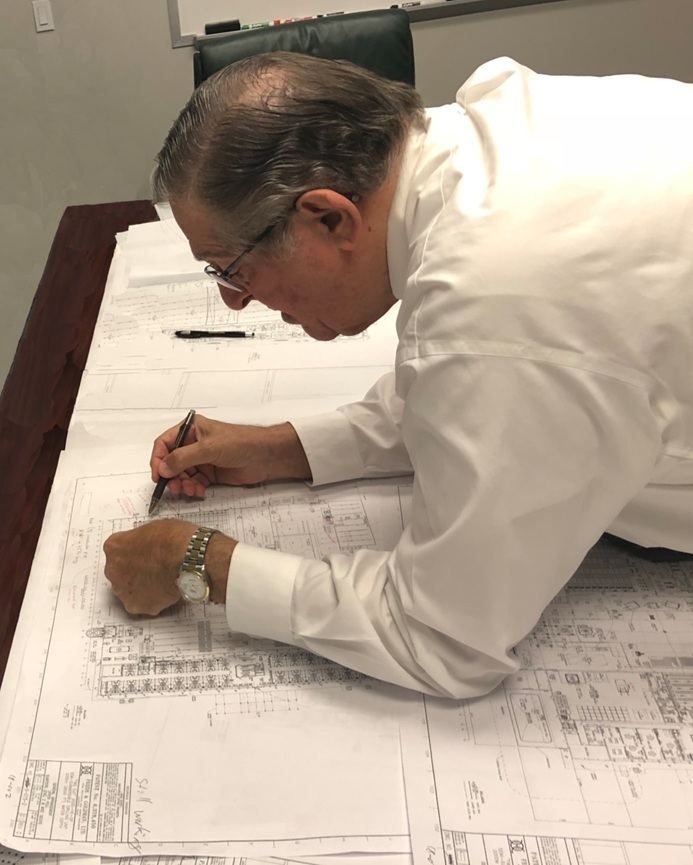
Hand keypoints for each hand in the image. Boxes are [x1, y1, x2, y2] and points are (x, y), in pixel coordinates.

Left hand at [103, 520, 234, 614]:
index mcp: (114, 547)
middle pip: (120, 573)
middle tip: (152, 569)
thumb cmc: (174, 539)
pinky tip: (166, 592)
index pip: (117, 551)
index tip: (142, 554)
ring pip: (130, 591)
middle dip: (134, 572)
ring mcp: (123, 590)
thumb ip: (142, 540)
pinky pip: (143, 604)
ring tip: (161, 581)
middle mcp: (113, 570)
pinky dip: (153, 600)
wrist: (187, 557)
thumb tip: (147, 544)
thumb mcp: (152, 528)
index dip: (133, 552)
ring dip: (142, 588)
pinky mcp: (136, 606)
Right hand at [150, 415, 310, 498]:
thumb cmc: (241, 442)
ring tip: (190, 490)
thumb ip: (183, 458)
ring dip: (183, 485)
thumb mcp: (208, 448)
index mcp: (191, 429)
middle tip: (175, 487)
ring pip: (182, 475)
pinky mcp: (211, 473)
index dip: (158, 459)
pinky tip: (199, 491)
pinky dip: (193, 489)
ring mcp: (202, 459)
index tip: (158, 475)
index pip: (165, 444)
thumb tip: (163, 468)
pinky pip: (194, 483)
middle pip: (171, 463)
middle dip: (171, 476)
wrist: (265, 456)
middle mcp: (194, 444)